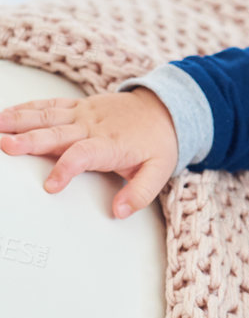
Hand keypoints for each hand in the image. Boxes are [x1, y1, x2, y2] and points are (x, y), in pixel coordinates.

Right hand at [0, 88, 178, 217]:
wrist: (164, 109)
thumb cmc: (158, 142)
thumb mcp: (159, 171)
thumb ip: (140, 194)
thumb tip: (119, 211)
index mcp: (111, 144)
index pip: (84, 155)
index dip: (66, 169)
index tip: (50, 186)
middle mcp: (93, 126)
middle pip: (56, 134)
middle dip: (29, 140)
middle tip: (6, 146)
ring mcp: (83, 114)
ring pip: (47, 116)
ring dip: (19, 120)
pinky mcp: (77, 107)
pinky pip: (48, 105)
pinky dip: (26, 108)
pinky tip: (6, 113)